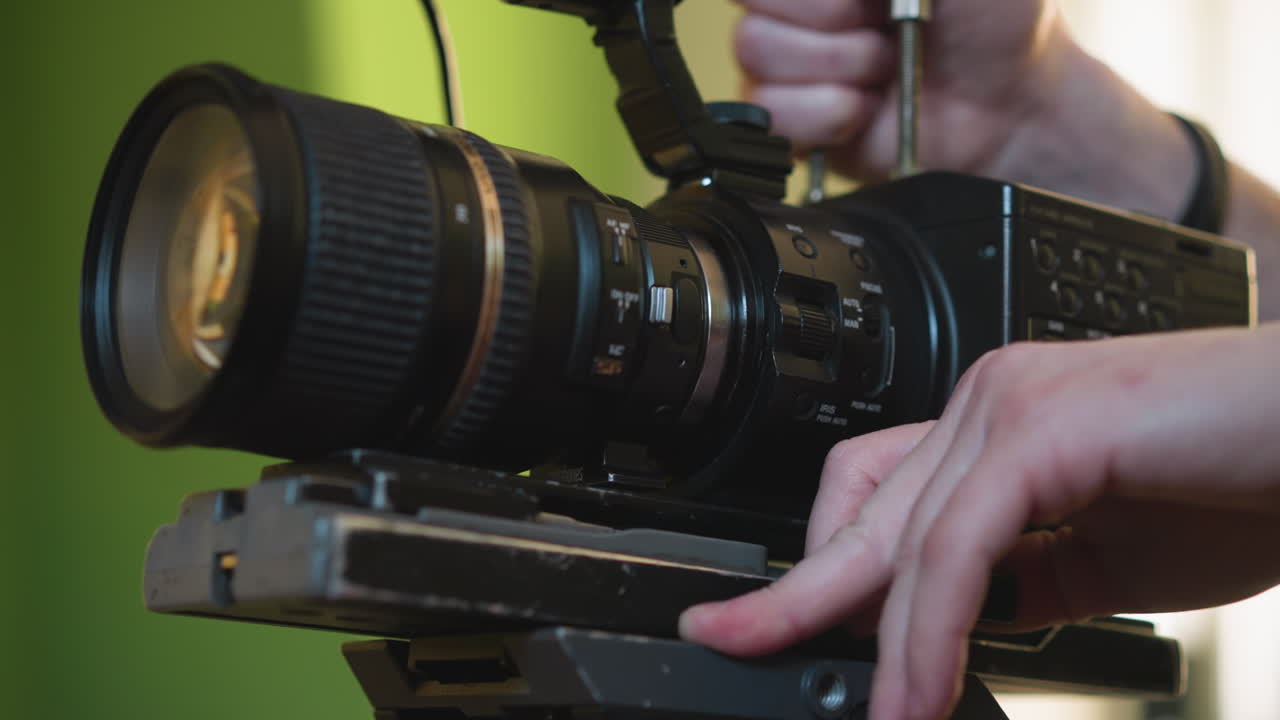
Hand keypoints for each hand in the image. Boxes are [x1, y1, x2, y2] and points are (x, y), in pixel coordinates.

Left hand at [680, 325, 1279, 719]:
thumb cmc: (1251, 485)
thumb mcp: (1107, 559)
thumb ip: (1021, 581)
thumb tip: (954, 624)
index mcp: (995, 423)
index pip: (878, 497)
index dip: (824, 566)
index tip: (780, 627)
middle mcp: (988, 399)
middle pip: (864, 512)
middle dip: (794, 593)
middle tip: (727, 640)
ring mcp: (1010, 404)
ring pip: (904, 537)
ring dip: (875, 641)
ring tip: (872, 717)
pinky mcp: (1045, 427)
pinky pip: (959, 545)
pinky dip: (928, 629)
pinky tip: (915, 692)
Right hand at [734, 0, 1073, 181]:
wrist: (1010, 105)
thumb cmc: (992, 19)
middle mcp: (799, 9)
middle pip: (754, 2)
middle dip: (834, 13)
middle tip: (886, 25)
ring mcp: (789, 66)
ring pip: (757, 49)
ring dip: (839, 61)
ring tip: (885, 69)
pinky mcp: (791, 124)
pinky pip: (768, 109)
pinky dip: (827, 110)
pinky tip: (866, 109)